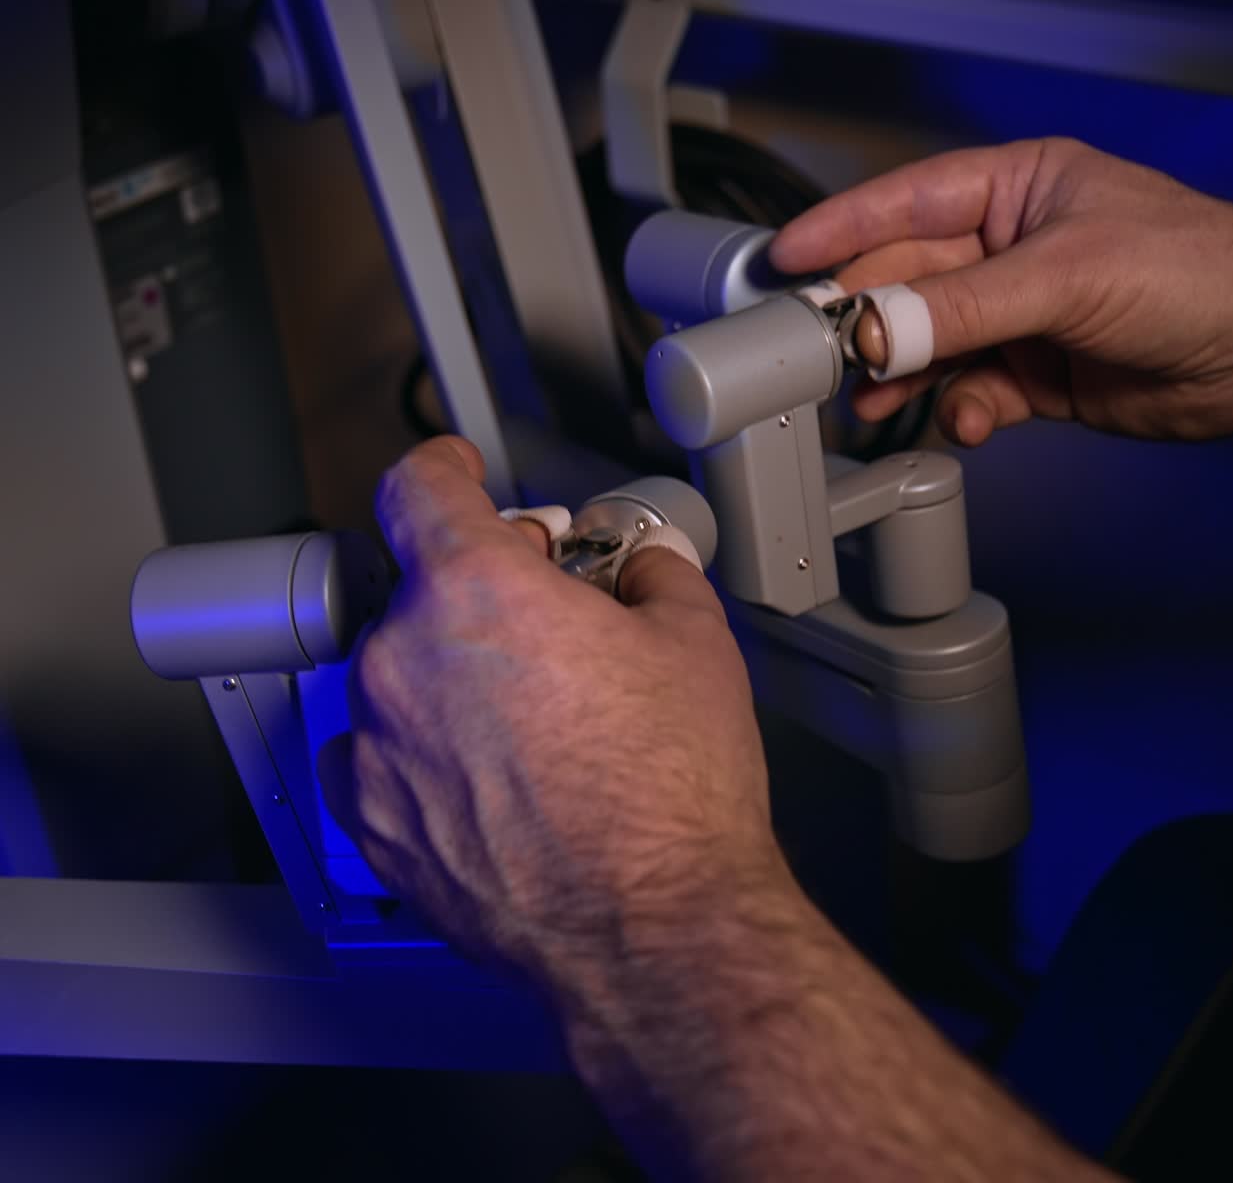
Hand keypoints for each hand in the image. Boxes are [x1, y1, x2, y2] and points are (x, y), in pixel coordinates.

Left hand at [319, 436, 782, 995]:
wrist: (654, 929)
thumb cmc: (672, 796)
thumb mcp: (693, 642)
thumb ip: (651, 574)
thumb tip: (642, 568)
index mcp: (476, 590)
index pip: (418, 488)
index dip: (442, 467)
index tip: (455, 473)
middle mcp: (405, 660)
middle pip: (424, 586)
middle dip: (485, 591)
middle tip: (552, 624)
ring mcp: (379, 746)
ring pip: (404, 673)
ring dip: (456, 673)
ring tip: (537, 719)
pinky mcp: (375, 820)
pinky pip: (381, 752)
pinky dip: (425, 746)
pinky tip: (493, 772)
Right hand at [771, 137, 1232, 443]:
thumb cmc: (1197, 271)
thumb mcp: (1065, 276)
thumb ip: (961, 307)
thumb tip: (874, 329)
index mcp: (1015, 191)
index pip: (906, 202)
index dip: (840, 229)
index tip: (784, 260)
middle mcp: (1007, 250)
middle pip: (905, 280)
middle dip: (863, 317)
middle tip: (819, 350)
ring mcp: (1017, 314)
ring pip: (927, 343)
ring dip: (898, 373)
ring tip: (871, 398)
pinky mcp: (1031, 373)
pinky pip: (967, 390)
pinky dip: (956, 410)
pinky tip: (961, 420)